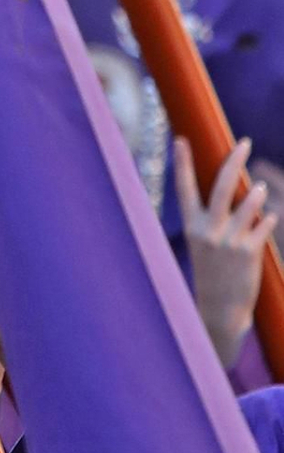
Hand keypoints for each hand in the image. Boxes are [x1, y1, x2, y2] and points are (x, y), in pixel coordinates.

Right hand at [174, 136, 278, 371]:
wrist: (220, 312)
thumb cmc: (212, 273)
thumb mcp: (202, 245)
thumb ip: (212, 219)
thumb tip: (232, 189)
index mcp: (192, 227)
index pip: (184, 188)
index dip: (182, 163)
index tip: (181, 140)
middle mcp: (209, 231)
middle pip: (221, 186)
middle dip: (233, 161)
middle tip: (244, 143)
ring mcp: (230, 241)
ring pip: (246, 204)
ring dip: (254, 193)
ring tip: (258, 187)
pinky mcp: (249, 253)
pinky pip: (262, 227)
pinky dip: (267, 219)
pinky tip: (270, 216)